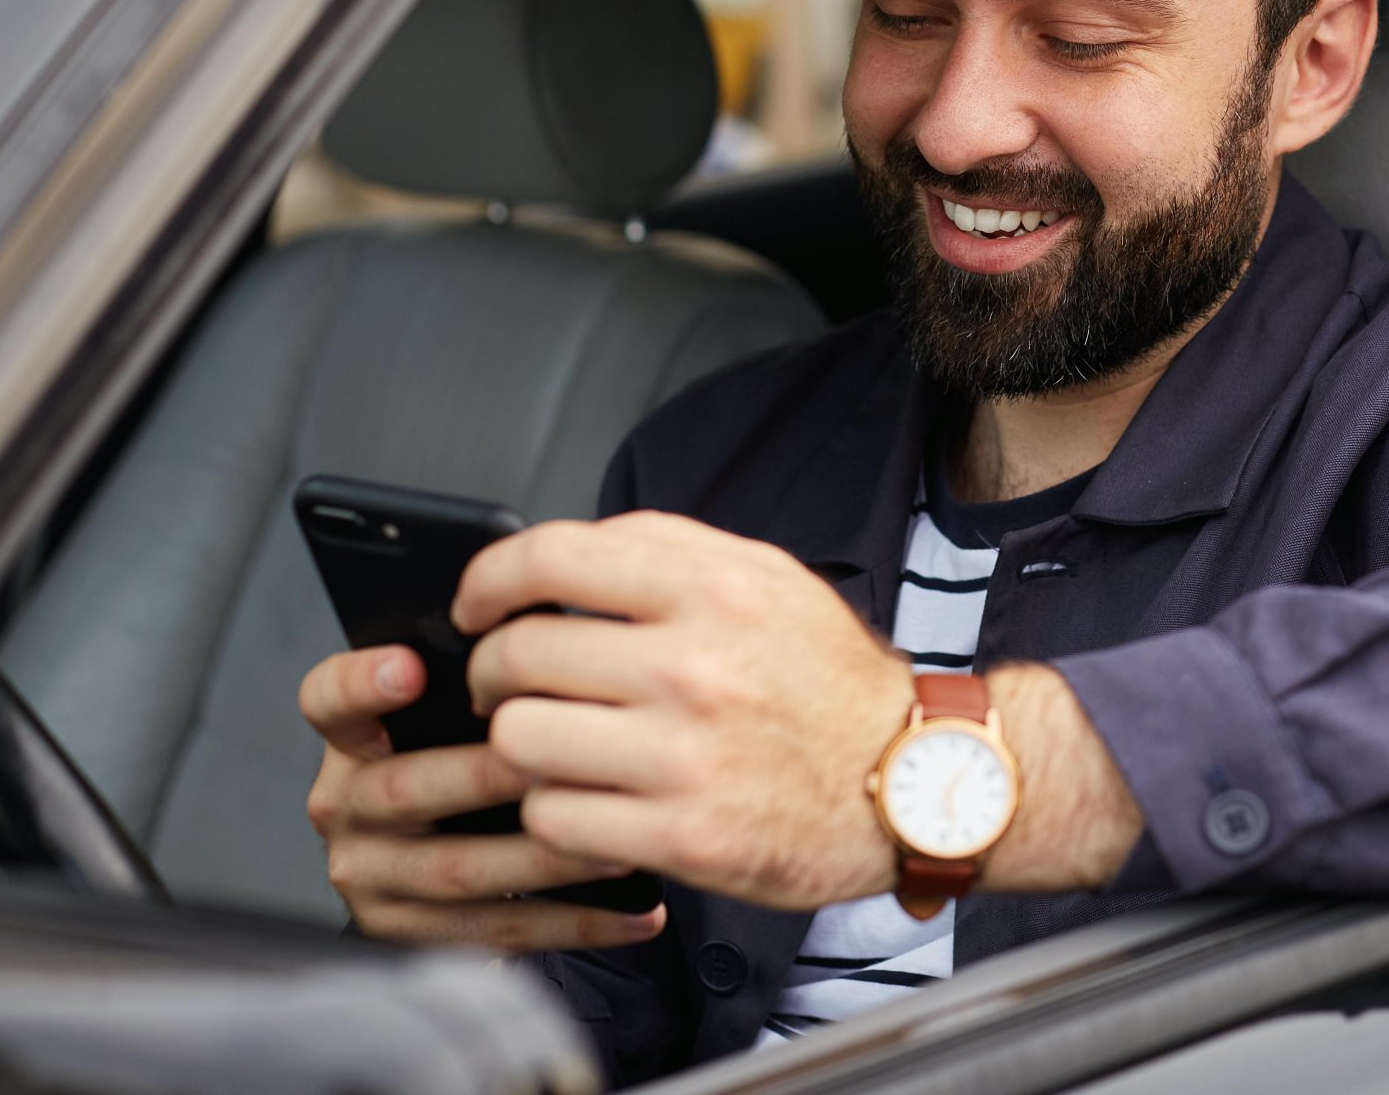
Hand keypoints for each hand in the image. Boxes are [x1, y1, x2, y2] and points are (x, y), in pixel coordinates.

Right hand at [297, 643, 667, 950]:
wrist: (445, 858)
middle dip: (489, 778)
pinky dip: (572, 923)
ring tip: (617, 849)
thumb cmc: (467, 760)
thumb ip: (486, 687)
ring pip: (457, 870)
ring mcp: (371, 875)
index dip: (362, 683)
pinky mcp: (408, 934)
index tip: (409, 667)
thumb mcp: (451, 718)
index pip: (329, 700)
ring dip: (545, 860)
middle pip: (405, 789)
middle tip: (561, 763)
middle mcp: (346, 807)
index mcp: (354, 740)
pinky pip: (494, 931)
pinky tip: (632, 914)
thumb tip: (559, 635)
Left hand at [458, 512, 915, 909]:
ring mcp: (684, 756)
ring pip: (519, 740)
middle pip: (518, 656)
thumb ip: (666, 553)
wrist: (913, 781)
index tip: (475, 608)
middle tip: (508, 689)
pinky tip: (590, 799)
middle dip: (493, 674)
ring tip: (552, 747)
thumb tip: (556, 559)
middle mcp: (695, 666)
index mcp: (713, 588)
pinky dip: (557, 811)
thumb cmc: (829, 682)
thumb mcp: (769, 580)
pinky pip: (554, 818)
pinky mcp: (681, 836)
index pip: (549, 559)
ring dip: (521, 745)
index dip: (487, 581)